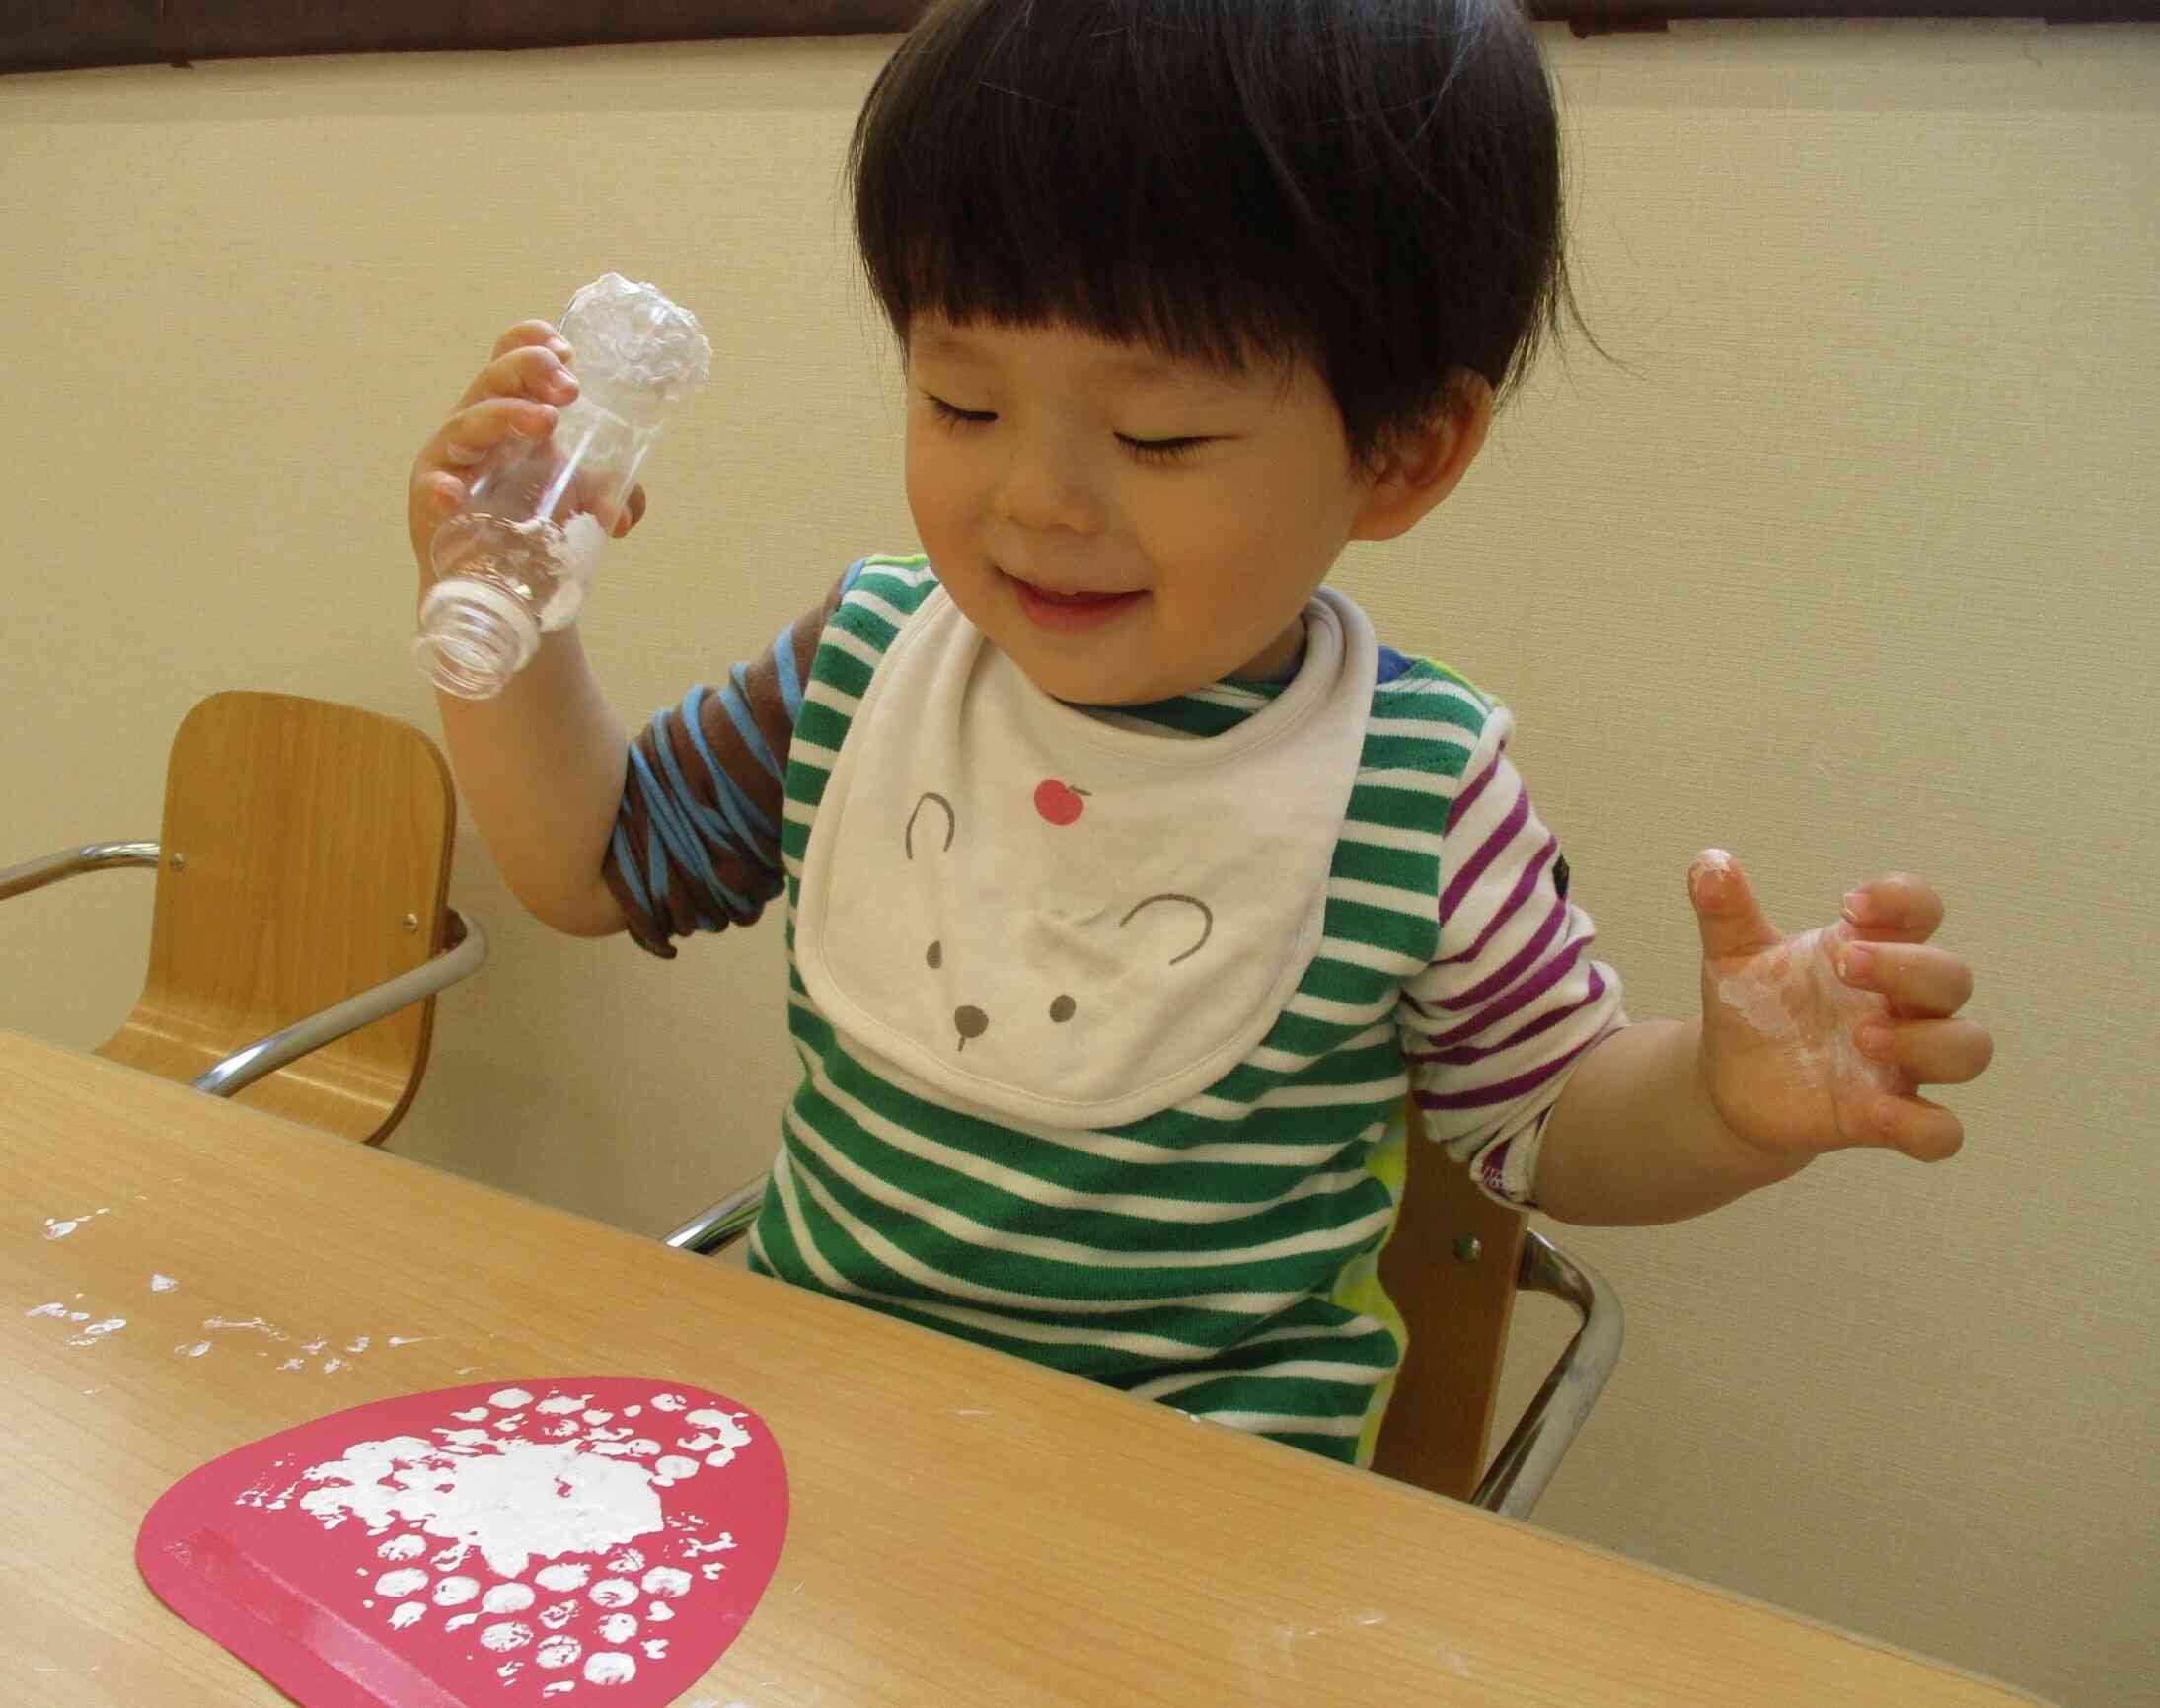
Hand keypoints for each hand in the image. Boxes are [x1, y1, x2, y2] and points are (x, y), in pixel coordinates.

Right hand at [406, 320, 648, 579]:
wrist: (487, 571)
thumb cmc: (524, 511)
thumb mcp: (572, 493)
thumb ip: (607, 492)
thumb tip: (624, 513)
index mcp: (508, 409)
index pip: (510, 355)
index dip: (533, 342)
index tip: (568, 353)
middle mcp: (475, 424)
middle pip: (493, 379)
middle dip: (529, 370)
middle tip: (570, 391)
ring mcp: (449, 459)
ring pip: (468, 423)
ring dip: (505, 415)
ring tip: (546, 422)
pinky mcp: (430, 500)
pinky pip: (432, 487)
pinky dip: (442, 487)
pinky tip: (453, 494)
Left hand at [1687, 849, 1991, 1164]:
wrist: (1733, 1081)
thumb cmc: (1755, 1007)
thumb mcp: (1733, 955)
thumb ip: (1724, 910)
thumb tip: (1708, 863)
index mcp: (1870, 950)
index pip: (1920, 910)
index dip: (1903, 900)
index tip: (1850, 904)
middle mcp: (1900, 1004)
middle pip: (1951, 976)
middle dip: (1907, 968)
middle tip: (1844, 966)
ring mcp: (1901, 1062)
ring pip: (1968, 1048)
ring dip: (1927, 1042)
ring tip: (1862, 1038)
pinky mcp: (1887, 1117)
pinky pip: (1940, 1131)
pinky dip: (1921, 1125)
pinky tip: (1874, 1114)